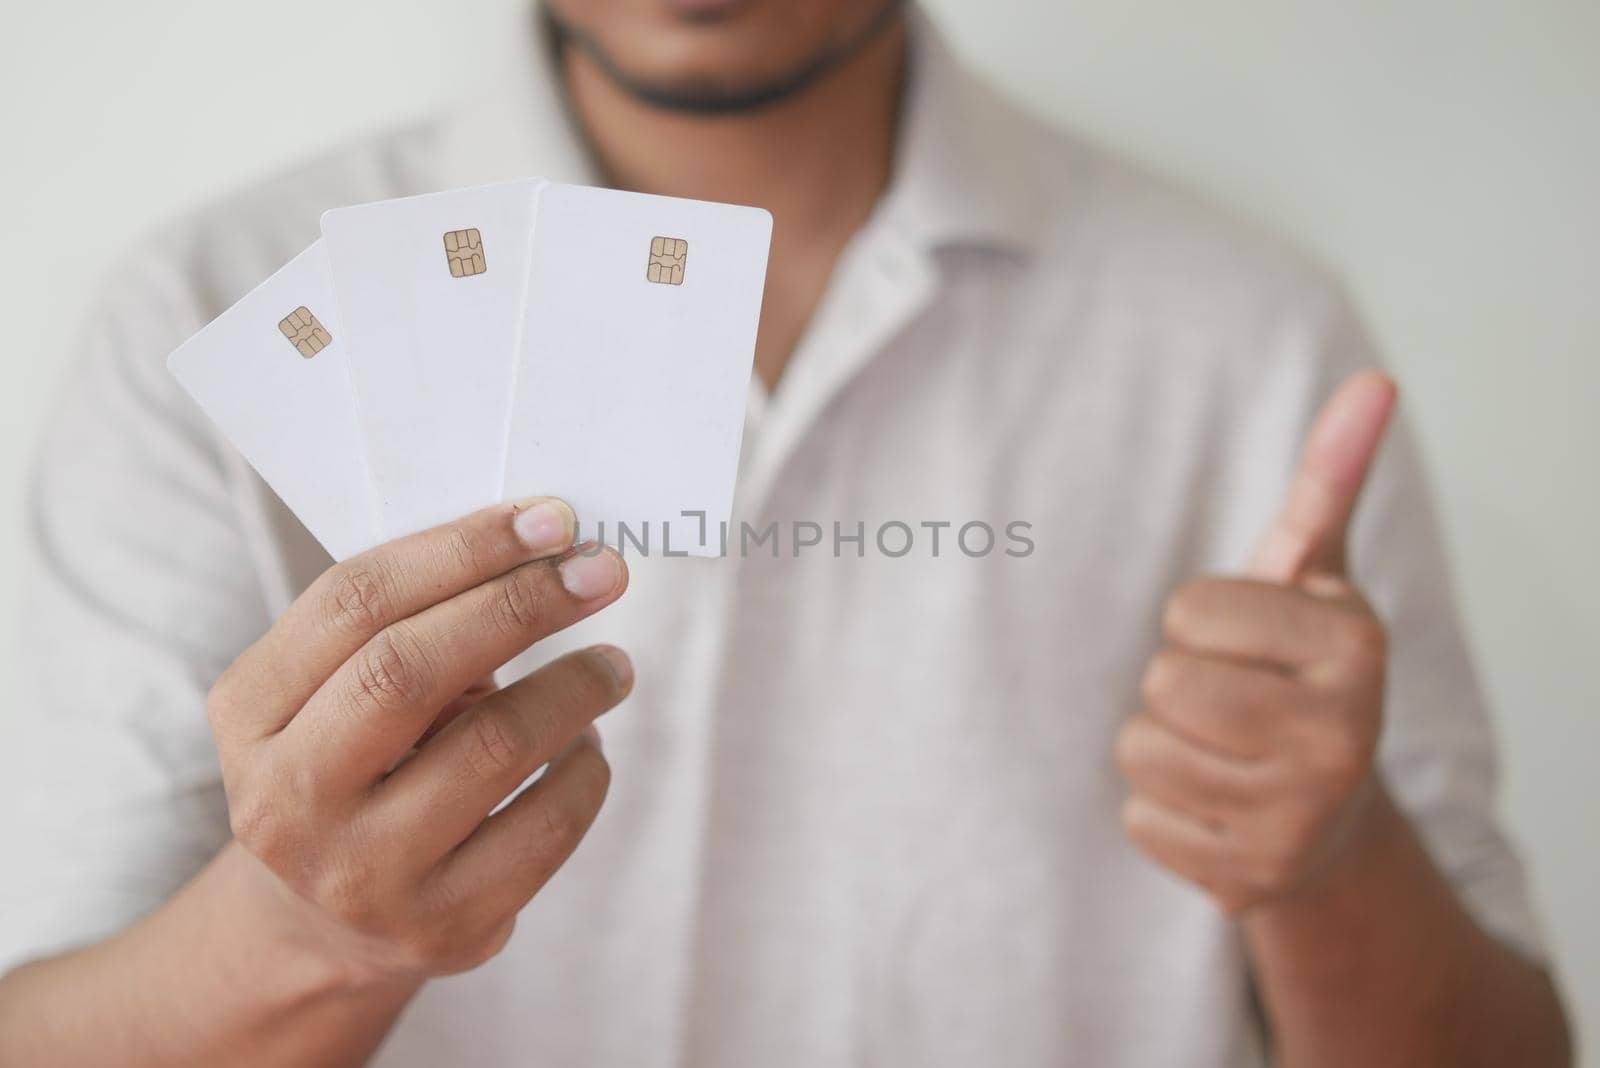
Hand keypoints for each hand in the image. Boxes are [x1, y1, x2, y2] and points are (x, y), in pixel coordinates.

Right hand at [204, 498, 629, 983]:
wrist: (328, 924)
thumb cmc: (355, 764)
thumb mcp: (334, 693)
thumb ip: (407, 623)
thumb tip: (543, 549)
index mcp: (249, 714)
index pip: (353, 603)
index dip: (461, 549)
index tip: (549, 519)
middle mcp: (289, 799)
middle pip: (410, 669)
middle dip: (521, 604)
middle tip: (602, 571)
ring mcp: (365, 873)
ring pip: (492, 747)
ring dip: (573, 685)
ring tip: (610, 664)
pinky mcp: (446, 924)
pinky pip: (547, 825)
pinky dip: (586, 767)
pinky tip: (587, 743)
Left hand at [1116, 372, 1399, 912]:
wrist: (1328, 816)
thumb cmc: (1295, 672)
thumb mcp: (1312, 576)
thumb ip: (1328, 481)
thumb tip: (1374, 382)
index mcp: (1354, 648)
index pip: (1187, 610)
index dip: (1200, 619)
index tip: (1249, 642)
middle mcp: (1342, 737)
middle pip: (1161, 682)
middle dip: (1177, 682)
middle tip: (1229, 699)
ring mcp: (1299, 819)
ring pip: (1139, 751)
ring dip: (1161, 745)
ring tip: (1221, 751)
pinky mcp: (1250, 880)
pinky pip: (1140, 820)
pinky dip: (1162, 811)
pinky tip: (1216, 807)